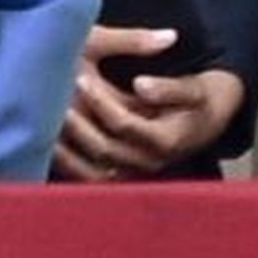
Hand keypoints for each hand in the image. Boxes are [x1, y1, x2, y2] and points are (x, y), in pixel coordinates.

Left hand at [51, 24, 244, 181]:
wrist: (211, 120)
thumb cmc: (201, 99)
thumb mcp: (194, 87)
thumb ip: (169, 87)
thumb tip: (141, 85)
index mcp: (164, 140)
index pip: (124, 124)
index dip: (101, 102)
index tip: (81, 77)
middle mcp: (148, 163)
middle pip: (104, 149)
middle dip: (78, 124)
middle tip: (55, 99)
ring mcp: (135, 173)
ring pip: (92, 173)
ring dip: (68, 151)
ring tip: (45, 125)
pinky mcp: (123, 177)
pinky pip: (89, 180)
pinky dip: (69, 165)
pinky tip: (50, 144)